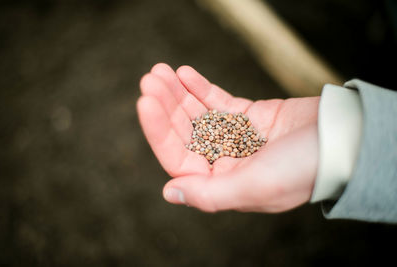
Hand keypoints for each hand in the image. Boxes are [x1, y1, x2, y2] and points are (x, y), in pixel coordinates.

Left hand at [137, 63, 319, 212]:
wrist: (344, 140)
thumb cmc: (303, 169)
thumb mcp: (256, 186)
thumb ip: (211, 195)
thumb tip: (170, 193)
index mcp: (223, 183)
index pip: (179, 158)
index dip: (159, 131)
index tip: (145, 102)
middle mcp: (226, 161)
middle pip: (185, 132)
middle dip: (166, 105)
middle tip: (151, 78)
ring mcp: (234, 136)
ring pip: (198, 114)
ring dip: (178, 93)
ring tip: (161, 71)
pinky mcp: (247, 115)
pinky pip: (218, 100)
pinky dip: (200, 86)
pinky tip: (184, 73)